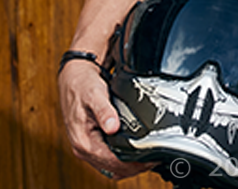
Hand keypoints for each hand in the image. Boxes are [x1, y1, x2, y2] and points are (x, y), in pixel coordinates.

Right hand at [58, 61, 149, 179]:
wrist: (73, 79)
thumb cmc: (82, 86)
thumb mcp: (95, 95)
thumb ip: (104, 111)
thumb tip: (112, 127)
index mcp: (83, 141)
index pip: (110, 161)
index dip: (131, 163)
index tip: (149, 160)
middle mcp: (84, 148)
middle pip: (112, 167)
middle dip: (133, 167)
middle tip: (154, 159)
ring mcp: (87, 147)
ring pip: (110, 166)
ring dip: (129, 165)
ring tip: (149, 158)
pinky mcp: (92, 143)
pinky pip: (108, 158)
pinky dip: (122, 158)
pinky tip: (135, 152)